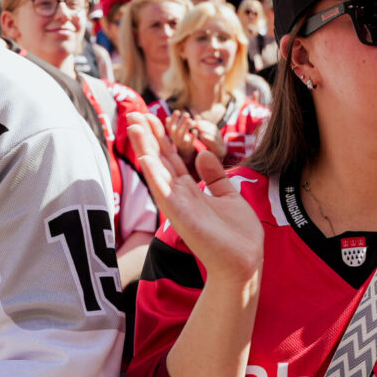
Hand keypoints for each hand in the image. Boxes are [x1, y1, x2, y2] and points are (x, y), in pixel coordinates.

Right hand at [129, 112, 261, 279]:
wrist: (244, 262)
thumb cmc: (237, 235)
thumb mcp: (228, 196)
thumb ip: (215, 177)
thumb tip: (205, 155)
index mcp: (190, 191)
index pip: (171, 159)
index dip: (161, 138)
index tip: (151, 117)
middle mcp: (179, 196)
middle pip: (159, 160)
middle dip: (146, 137)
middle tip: (132, 114)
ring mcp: (177, 205)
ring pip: (156, 170)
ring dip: (144, 148)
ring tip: (132, 125)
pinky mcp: (180, 216)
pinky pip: (164, 191)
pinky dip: (154, 173)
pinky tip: (145, 155)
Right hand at [164, 109, 197, 154]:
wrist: (185, 153)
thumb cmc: (182, 138)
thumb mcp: (178, 131)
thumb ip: (179, 123)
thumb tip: (177, 115)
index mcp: (172, 134)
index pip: (169, 126)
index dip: (173, 119)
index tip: (177, 111)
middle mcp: (175, 139)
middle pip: (176, 130)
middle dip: (181, 122)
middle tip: (186, 114)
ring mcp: (181, 143)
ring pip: (182, 136)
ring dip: (186, 128)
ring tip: (191, 121)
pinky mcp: (188, 147)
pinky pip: (190, 142)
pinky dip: (193, 137)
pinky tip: (195, 131)